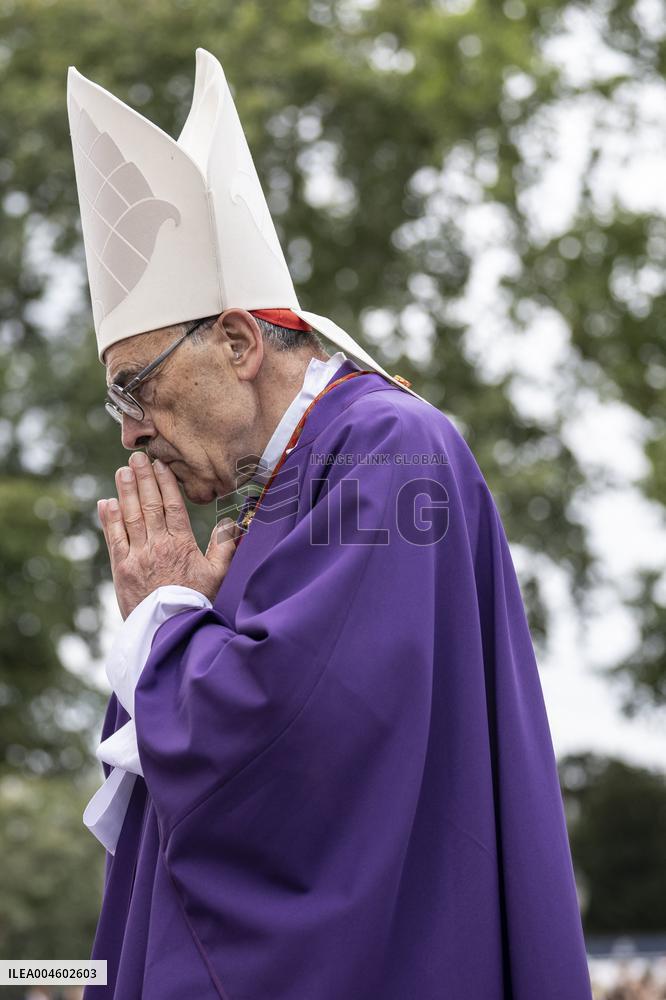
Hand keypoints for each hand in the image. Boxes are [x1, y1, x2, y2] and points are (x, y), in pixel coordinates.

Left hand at [97, 452, 240, 619]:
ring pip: (130, 517)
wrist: (171, 631)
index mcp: (181, 545)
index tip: (160, 465)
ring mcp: (137, 557)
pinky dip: (110, 520)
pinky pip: (114, 539)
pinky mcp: (122, 570)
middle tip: (136, 458)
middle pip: (148, 506)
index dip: (165, 483)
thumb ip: (224, 547)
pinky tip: (107, 503)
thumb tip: (230, 522)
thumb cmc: (198, 603)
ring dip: (124, 492)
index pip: (172, 506)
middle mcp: (157, 546)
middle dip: (142, 479)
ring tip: (122, 472)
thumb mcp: (219, 576)